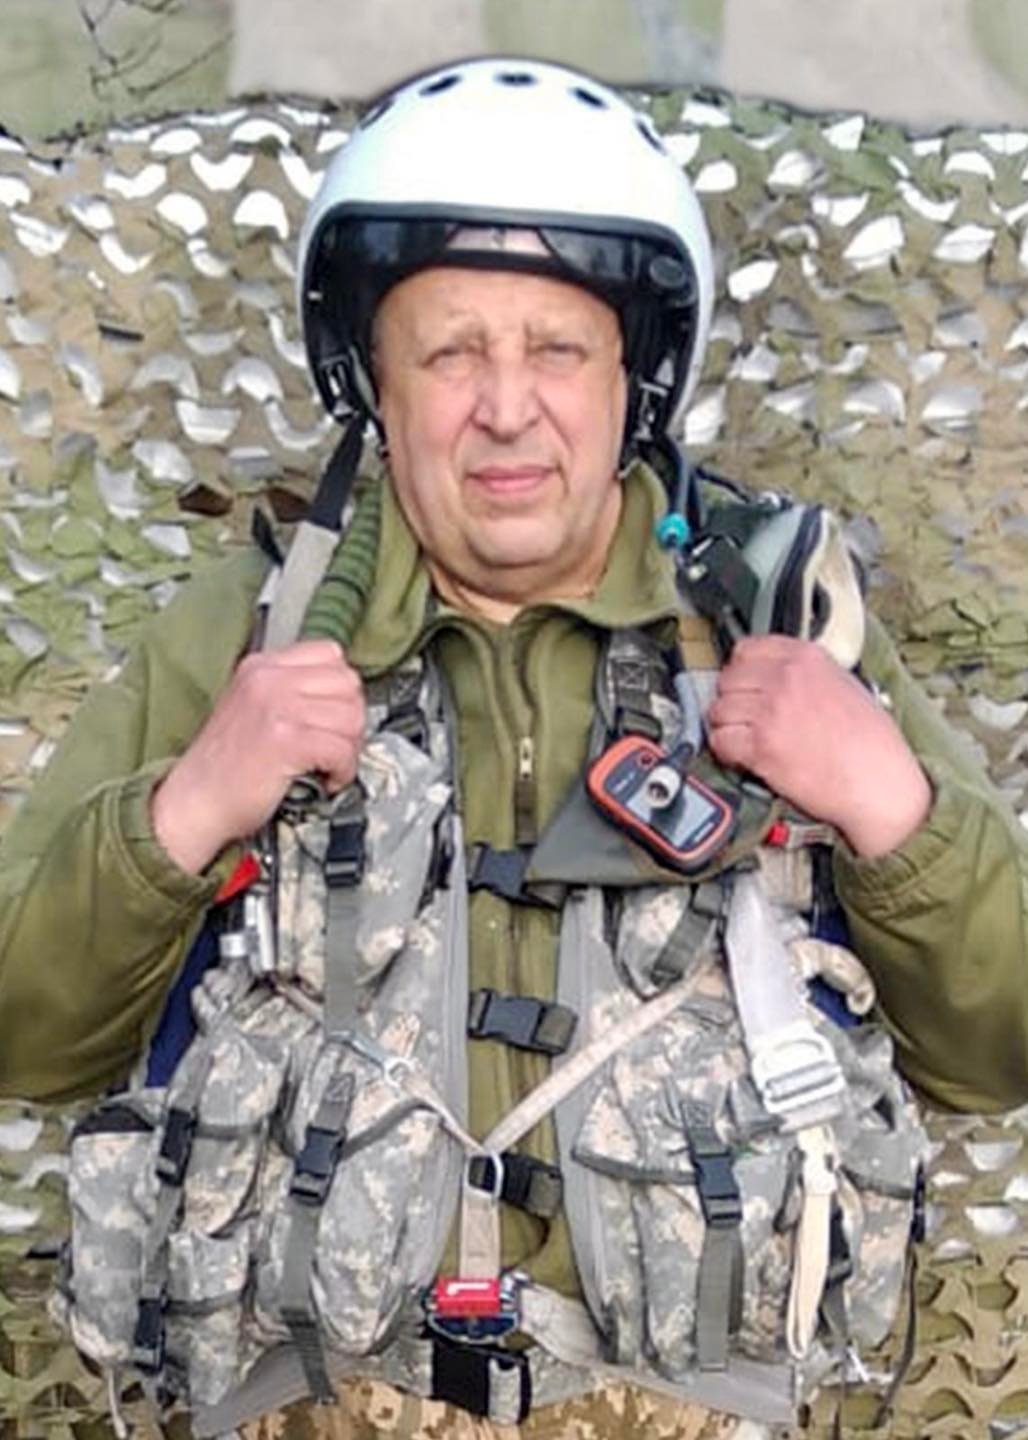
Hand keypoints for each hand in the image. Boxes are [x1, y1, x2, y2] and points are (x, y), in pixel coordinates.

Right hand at [151, 640, 364, 873]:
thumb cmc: (223, 766)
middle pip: (348, 683)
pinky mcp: (287, 741)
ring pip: (352, 716)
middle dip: (351, 720)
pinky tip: (326, 780)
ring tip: (328, 765)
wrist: (193, 803)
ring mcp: (277, 707)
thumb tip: (342, 696)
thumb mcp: (250, 706)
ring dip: (349, 748)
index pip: (330, 654)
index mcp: (260, 667)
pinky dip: (343, 770)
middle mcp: (268, 679)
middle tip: (335, 745)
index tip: (333, 716)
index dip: (341, 690)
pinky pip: (342, 748)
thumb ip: (289, 691)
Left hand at [706, 635, 930, 857]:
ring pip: (719, 709)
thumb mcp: (845, 685)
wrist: (881, 783)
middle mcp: (786, 678)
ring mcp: (772, 711)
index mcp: (807, 658)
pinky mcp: (762, 746)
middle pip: (728, 679)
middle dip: (731, 699)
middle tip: (742, 716)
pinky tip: (740, 757)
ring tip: (742, 738)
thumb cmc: (872, 743)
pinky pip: (720, 740)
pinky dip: (725, 751)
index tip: (743, 684)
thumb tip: (778, 676)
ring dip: (726, 726)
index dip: (741, 670)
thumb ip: (807, 674)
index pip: (747, 648)